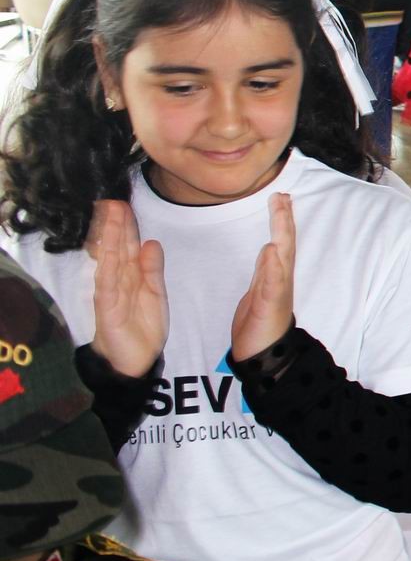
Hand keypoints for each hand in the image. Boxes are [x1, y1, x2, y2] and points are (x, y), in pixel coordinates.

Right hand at [85, 200, 166, 378]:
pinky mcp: (107, 309)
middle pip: (115, 248)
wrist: (136, 359)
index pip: (126, 246)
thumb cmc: (143, 325)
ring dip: (109, 240)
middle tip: (112, 201)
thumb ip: (152, 268)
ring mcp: (109, 293)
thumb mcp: (155, 292)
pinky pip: (107, 286)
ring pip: (109, 261)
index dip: (125, 226)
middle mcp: (117, 280)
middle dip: (114, 225)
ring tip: (108, 218)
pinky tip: (106, 255)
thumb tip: (151, 242)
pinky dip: (107, 270)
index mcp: (130, 275)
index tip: (123, 204)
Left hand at [230, 195, 294, 357]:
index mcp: (274, 275)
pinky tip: (271, 249)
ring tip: (281, 210)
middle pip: (285, 243)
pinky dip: (273, 265)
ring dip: (282, 233)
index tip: (280, 197)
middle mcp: (280, 279)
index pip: (280, 242)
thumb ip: (265, 271)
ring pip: (282, 256)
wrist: (266, 355)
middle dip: (284, 219)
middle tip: (282, 195)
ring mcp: (278, 291)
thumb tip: (269, 248)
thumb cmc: (260, 325)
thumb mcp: (258, 292)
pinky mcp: (271, 304)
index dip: (281, 220)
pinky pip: (273, 282)